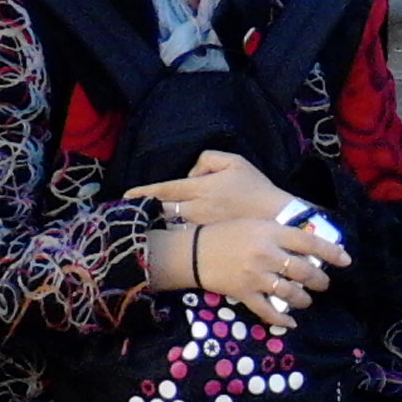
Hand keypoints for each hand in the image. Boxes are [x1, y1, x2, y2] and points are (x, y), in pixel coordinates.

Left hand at [126, 150, 293, 227]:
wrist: (275, 218)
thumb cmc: (255, 187)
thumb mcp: (234, 161)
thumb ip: (207, 160)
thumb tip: (190, 173)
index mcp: (201, 187)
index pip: (165, 190)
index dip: (144, 193)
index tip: (126, 196)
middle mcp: (197, 208)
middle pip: (163, 211)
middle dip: (146, 211)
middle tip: (129, 212)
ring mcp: (201, 227)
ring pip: (172, 226)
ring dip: (158, 225)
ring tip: (145, 225)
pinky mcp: (209, 241)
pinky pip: (185, 238)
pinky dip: (174, 237)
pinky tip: (168, 238)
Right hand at [186, 216, 347, 329]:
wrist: (193, 252)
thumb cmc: (226, 234)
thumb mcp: (255, 225)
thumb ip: (279, 233)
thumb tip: (308, 244)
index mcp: (270, 232)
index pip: (309, 241)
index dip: (331, 252)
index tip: (346, 260)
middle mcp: (266, 254)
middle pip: (304, 270)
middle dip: (319, 280)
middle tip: (323, 283)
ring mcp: (256, 276)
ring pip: (291, 292)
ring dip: (303, 299)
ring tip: (305, 299)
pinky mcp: (245, 294)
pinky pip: (269, 311)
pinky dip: (282, 318)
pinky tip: (290, 322)